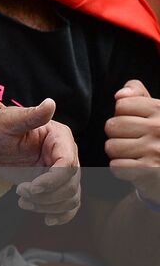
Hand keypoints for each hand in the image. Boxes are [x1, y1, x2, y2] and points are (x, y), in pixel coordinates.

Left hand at [0, 98, 80, 224]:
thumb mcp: (8, 121)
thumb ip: (30, 116)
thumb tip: (50, 103)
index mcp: (60, 138)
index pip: (68, 166)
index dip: (51, 181)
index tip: (28, 188)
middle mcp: (66, 154)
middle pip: (70, 185)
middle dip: (46, 195)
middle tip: (21, 194)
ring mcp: (60, 171)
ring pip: (70, 197)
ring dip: (49, 206)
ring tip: (23, 202)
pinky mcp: (53, 184)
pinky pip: (68, 204)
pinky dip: (61, 215)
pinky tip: (47, 220)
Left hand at [106, 79, 159, 204]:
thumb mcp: (156, 112)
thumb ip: (138, 95)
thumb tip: (119, 94)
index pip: (121, 105)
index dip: (123, 115)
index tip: (137, 123)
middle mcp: (159, 128)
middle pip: (112, 126)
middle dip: (118, 135)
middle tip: (134, 141)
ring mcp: (155, 149)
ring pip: (111, 147)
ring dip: (119, 153)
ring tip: (136, 155)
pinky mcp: (149, 170)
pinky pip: (116, 166)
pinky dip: (123, 169)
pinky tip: (137, 168)